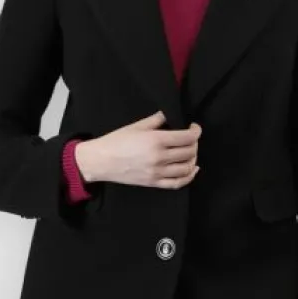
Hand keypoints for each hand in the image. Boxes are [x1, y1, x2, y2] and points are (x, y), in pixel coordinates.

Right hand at [75, 110, 201, 189]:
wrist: (101, 161)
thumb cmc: (116, 141)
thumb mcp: (137, 126)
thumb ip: (156, 120)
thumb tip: (170, 115)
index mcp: (156, 140)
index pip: (188, 137)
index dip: (196, 131)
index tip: (194, 127)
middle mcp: (159, 157)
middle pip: (190, 152)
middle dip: (194, 143)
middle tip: (190, 139)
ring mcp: (157, 172)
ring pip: (187, 167)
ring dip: (193, 159)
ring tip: (190, 152)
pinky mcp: (154, 183)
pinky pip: (178, 183)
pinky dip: (189, 177)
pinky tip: (192, 169)